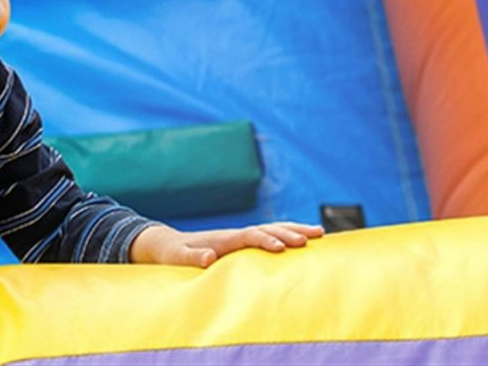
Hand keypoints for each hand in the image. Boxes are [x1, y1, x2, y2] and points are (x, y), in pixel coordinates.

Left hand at [130, 222, 323, 267]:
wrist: (168, 245)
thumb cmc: (172, 255)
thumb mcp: (177, 258)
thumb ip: (192, 257)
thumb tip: (210, 256)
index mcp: (223, 239)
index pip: (250, 236)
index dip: (266, 240)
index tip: (283, 248)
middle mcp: (235, 234)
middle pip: (268, 228)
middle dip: (290, 231)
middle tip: (313, 237)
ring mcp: (240, 237)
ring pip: (273, 228)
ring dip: (294, 229)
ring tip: (320, 232)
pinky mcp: (243, 243)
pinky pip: (269, 236)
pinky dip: (287, 234)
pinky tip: (303, 240)